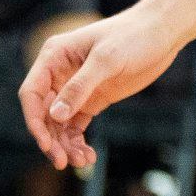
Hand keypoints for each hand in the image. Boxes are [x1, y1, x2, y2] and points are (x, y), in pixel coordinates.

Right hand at [19, 7, 181, 169]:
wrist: (163, 33)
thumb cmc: (133, 36)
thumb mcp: (107, 59)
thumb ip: (80, 86)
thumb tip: (56, 115)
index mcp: (54, 56)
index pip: (32, 93)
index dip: (34, 120)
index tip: (46, 144)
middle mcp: (59, 74)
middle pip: (44, 114)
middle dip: (51, 140)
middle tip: (63, 162)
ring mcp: (75, 89)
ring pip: (59, 125)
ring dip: (65, 146)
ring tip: (82, 162)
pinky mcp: (92, 100)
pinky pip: (76, 127)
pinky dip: (78, 143)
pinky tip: (88, 156)